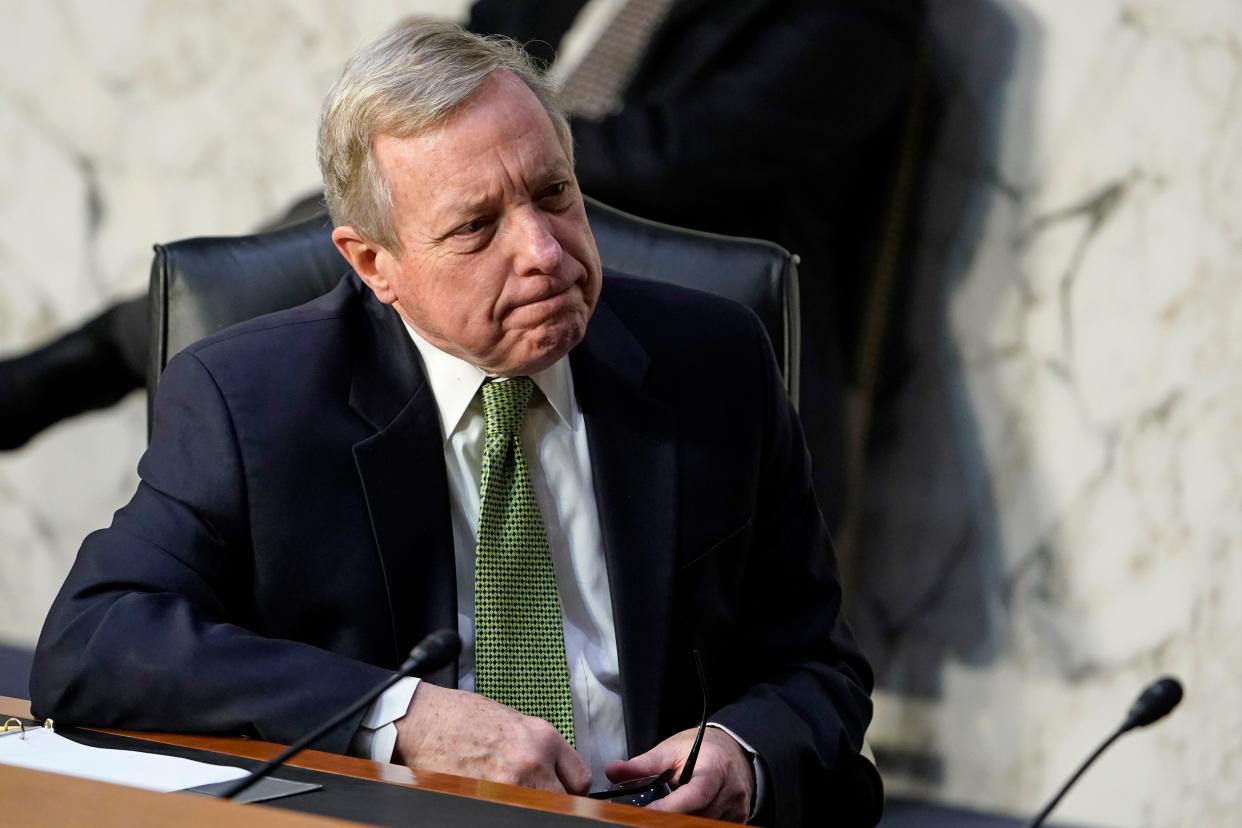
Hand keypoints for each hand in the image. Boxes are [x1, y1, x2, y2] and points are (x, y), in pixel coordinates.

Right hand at [392, 683, 590, 794]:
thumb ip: (540, 748)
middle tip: (538, 797)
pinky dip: (508, 809)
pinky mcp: (488, 802)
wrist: (425, 722)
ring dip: (531, 806)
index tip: (565, 793)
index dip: (571, 789)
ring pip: (541, 810)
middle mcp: (532, 763)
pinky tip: (493, 798)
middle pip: (564, 802)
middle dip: (554, 802)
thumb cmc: (462, 718)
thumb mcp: (514, 722)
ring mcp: (510, 787)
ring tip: (514, 796)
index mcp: (542, 738)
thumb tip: (555, 771)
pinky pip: (511, 812)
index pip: (580, 779)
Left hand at [605, 727, 753, 822]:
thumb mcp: (670, 750)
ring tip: (670, 808)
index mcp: (714, 768)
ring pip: (704, 823)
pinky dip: (696, 821)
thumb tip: (613, 771)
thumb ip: (642, 765)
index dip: (671, 808)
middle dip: (673, 816)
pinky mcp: (739, 818)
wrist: (732, 751)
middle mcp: (729, 790)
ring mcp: (737, 807)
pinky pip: (713, 825)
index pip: (694, 795)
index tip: (649, 813)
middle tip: (651, 813)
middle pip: (698, 816)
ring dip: (684, 819)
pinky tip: (687, 813)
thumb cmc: (700, 750)